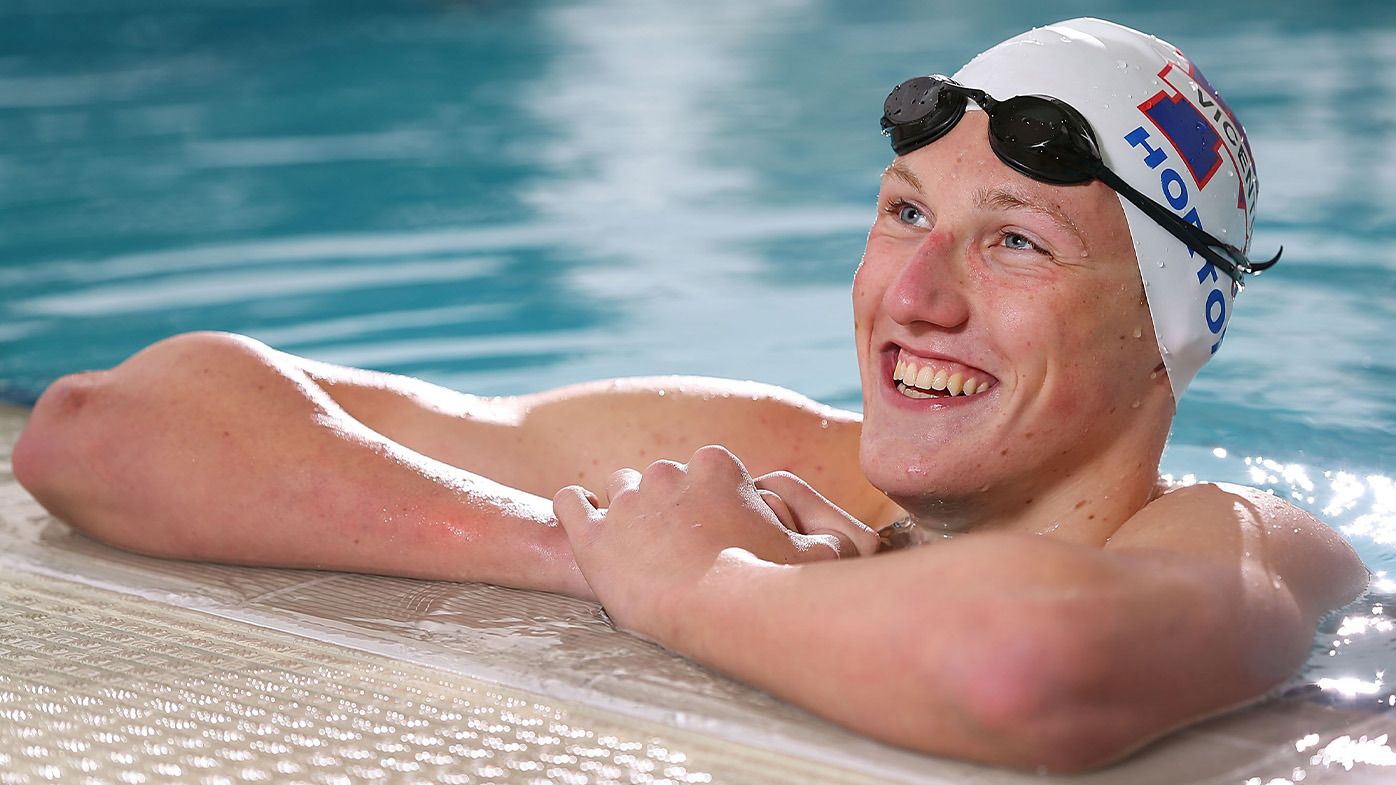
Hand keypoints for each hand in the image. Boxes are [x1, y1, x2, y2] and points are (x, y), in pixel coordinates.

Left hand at [552, 445, 869, 641]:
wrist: (718, 615)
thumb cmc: (773, 586)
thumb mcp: (825, 553)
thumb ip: (830, 532)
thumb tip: (838, 531)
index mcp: (719, 465)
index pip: (708, 472)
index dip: (714, 504)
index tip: (720, 537)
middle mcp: (669, 471)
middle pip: (664, 481)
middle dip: (670, 509)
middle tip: (683, 552)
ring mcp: (626, 500)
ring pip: (620, 490)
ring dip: (629, 515)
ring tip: (639, 550)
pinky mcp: (590, 532)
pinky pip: (569, 503)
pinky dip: (576, 513)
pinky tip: (590, 533)